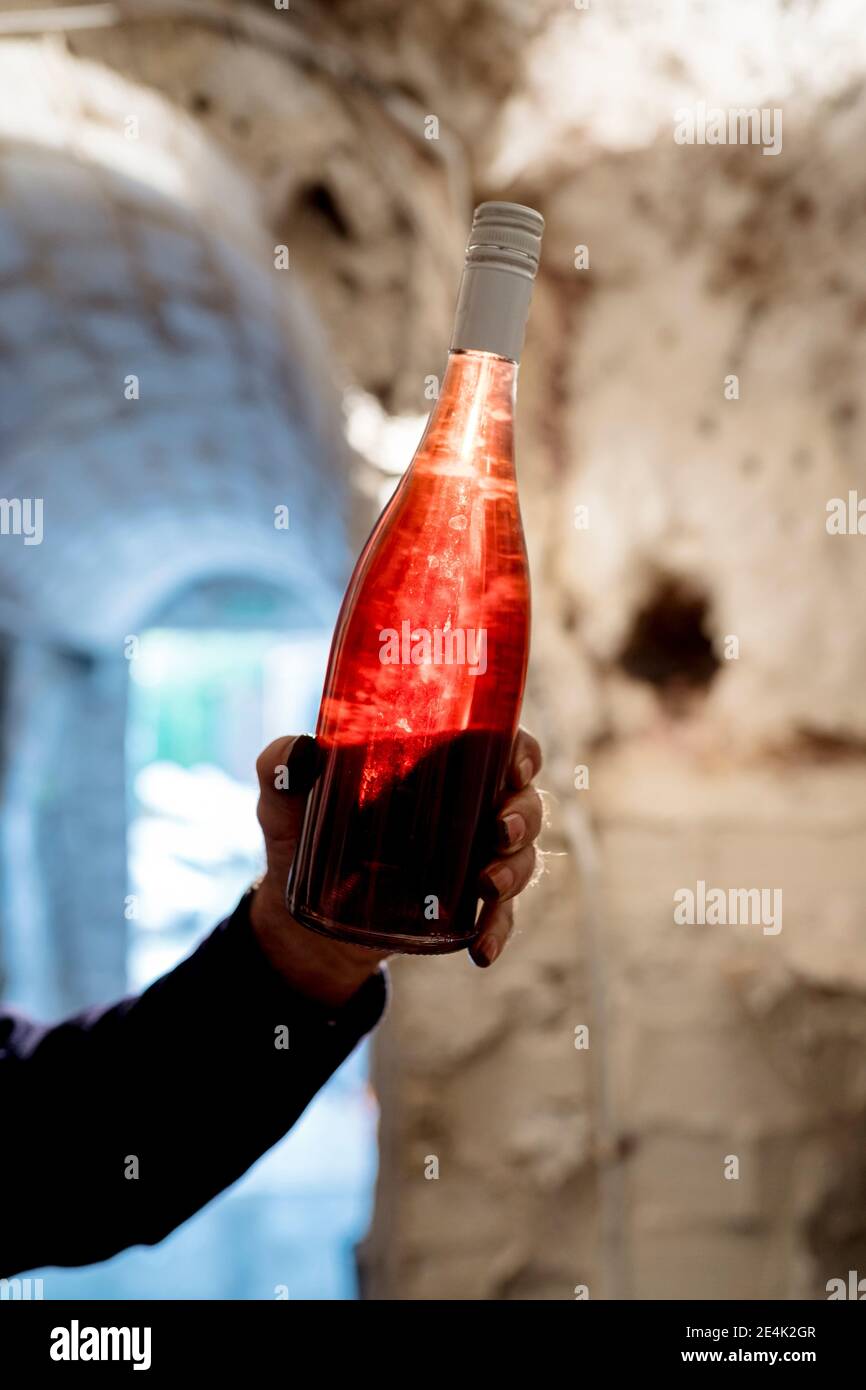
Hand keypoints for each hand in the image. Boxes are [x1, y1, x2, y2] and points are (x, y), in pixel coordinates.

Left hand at [250, 729, 543, 1003]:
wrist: (300, 916)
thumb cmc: (300, 836)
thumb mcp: (284, 802)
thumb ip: (281, 767)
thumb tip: (299, 753)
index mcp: (436, 766)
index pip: (497, 746)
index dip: (520, 751)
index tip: (515, 764)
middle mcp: (465, 809)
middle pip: (522, 801)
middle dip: (523, 815)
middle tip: (500, 829)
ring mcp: (470, 860)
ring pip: (521, 857)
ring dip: (514, 870)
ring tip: (487, 885)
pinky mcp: (464, 908)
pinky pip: (500, 917)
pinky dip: (498, 930)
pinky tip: (482, 951)